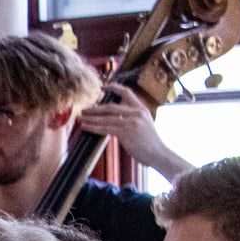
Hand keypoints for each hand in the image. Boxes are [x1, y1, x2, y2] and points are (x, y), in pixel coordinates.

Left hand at [76, 87, 190, 181]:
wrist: (158, 153)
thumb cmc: (149, 142)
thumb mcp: (144, 124)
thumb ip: (132, 118)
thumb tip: (115, 117)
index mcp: (141, 109)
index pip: (127, 92)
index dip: (114, 87)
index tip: (102, 87)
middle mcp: (136, 113)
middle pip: (111, 106)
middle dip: (95, 108)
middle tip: (84, 110)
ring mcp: (131, 122)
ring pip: (106, 118)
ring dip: (91, 118)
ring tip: (81, 118)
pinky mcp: (126, 132)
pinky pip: (106, 129)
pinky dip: (94, 128)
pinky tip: (85, 127)